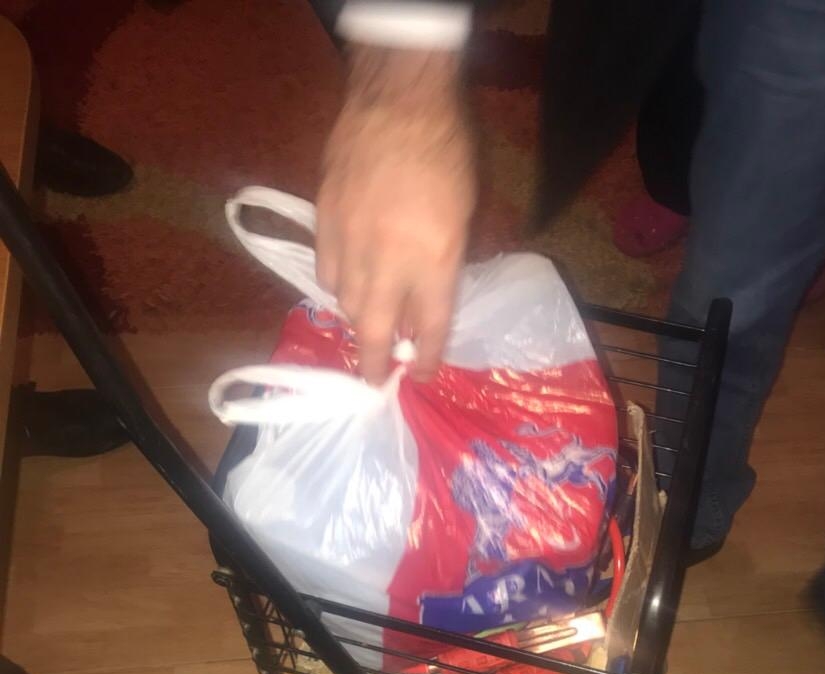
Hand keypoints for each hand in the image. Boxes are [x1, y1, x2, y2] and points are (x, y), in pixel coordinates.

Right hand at [316, 46, 475, 383]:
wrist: (398, 100)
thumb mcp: (462, 217)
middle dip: (374, 363)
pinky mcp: (323, 222)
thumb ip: (443, 265)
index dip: (426, 358)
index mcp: (434, 260)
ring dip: (357, 322)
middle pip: (375, 329)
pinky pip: (325, 271)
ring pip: (346, 304)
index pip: (429, 327)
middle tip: (374, 382)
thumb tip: (420, 305)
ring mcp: (351, 242)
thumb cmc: (446, 153)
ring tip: (365, 329)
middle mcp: (389, 261)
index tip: (421, 376)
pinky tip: (344, 284)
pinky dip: (336, 286)